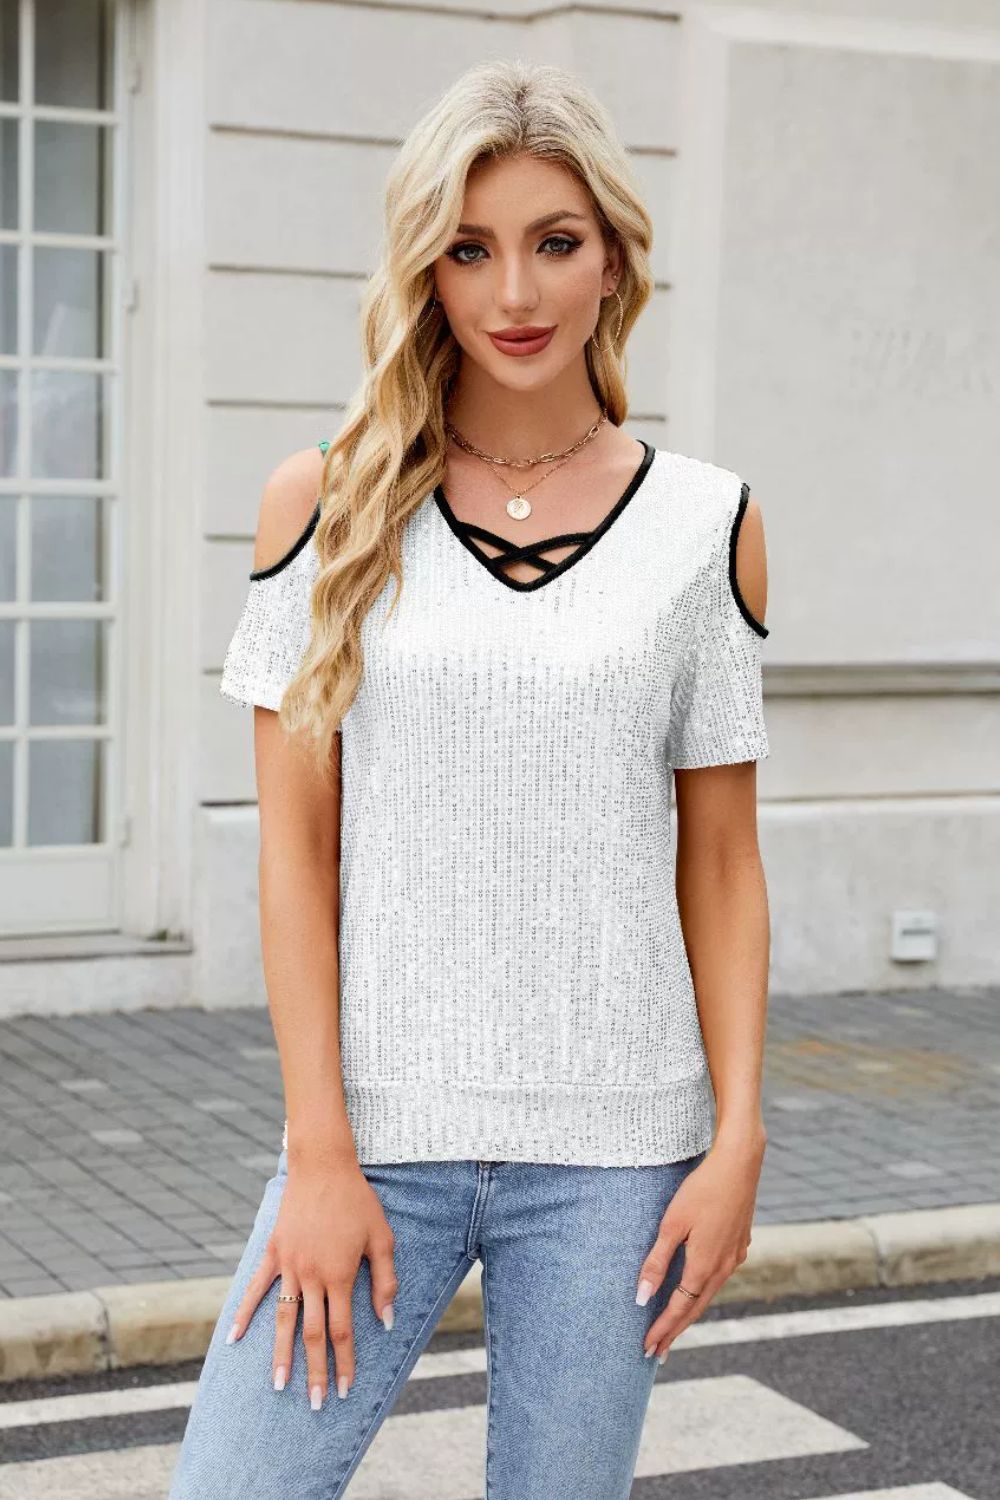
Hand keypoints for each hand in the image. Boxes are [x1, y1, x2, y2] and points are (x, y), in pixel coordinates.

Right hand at [226, 1161, 397, 1407]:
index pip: (343, 1331)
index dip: (344, 1363)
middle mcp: (312, 1276)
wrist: (324, 1166)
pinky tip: (232, 1340)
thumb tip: (385, 1321)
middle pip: (312, 1334)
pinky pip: (256, 1288)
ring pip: (282, 1319)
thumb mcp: (382, 1238)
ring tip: (277, 1386)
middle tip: (316, 1404)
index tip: (344, 1389)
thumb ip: (385, 1281)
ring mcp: (289, 1265)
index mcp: (340, 1275)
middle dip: (315, 1371)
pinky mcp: (273, 1252)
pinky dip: (243, 1314)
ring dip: (280, 1355)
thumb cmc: (358, 1201)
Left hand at [636, 1130, 764, 1361]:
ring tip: (672, 1328)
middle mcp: (723, 1268)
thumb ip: (656, 1261)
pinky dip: (702, 1292)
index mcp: (704, 1266)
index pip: (679, 1309)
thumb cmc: (701, 1190)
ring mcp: (734, 1257)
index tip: (647, 1349)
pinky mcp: (739, 1245)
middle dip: (675, 1331)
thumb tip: (643, 1297)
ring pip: (708, 1294)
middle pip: (695, 1309)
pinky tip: (695, 1292)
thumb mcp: (671, 1224)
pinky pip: (717, 1278)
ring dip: (689, 1313)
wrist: (739, 1165)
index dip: (662, 1330)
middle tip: (657, 1352)